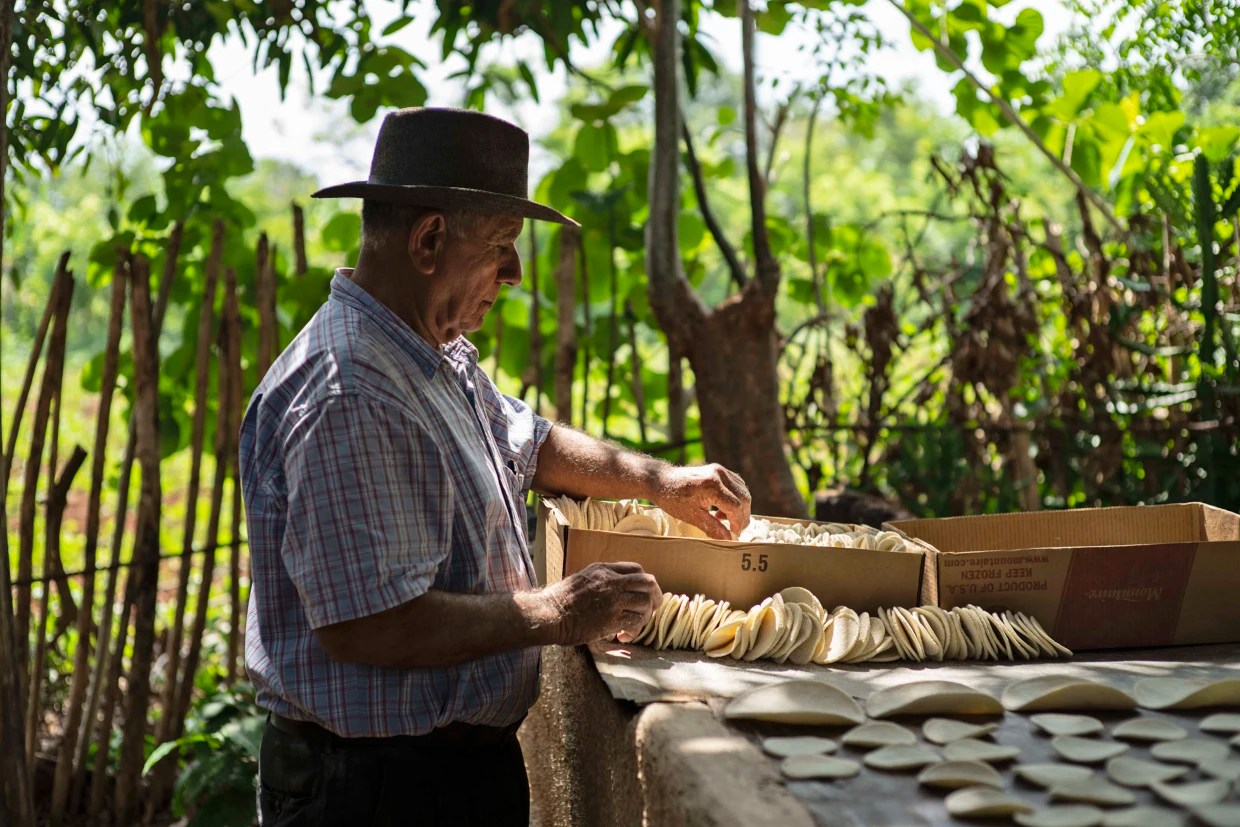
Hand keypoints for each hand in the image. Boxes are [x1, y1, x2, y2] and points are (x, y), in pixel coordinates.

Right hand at [542, 562, 661, 645]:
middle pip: (648, 583)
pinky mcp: (612, 620)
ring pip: (645, 604)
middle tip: (652, 608)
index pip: (636, 569)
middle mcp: (611, 582)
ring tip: (633, 626)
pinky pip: (636, 622)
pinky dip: (634, 630)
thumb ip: (600, 579)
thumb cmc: (559, 599)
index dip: (643, 582)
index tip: (642, 594)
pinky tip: (624, 636)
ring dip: (644, 616)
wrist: (549, 614)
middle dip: (654, 596)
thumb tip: (616, 588)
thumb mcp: (582, 578)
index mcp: (604, 570)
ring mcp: (613, 600)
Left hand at [650, 463, 751, 539]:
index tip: (734, 534)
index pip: (735, 506)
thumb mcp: (692, 516)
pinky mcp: (718, 470)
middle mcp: (719, 474)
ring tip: (725, 520)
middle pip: (743, 497)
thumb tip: (729, 539)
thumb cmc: (673, 499)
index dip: (738, 522)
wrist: (661, 480)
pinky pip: (736, 485)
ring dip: (739, 507)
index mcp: (712, 485)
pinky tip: (722, 509)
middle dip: (742, 516)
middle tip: (734, 530)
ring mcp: (720, 470)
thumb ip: (713, 527)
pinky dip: (735, 498)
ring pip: (742, 490)